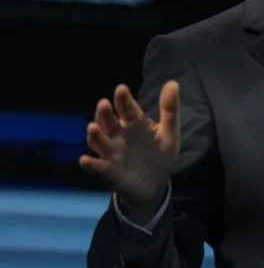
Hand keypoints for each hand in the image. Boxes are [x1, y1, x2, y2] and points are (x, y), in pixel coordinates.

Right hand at [80, 82, 181, 206]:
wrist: (155, 185)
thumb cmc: (160, 155)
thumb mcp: (169, 133)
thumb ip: (170, 110)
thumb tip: (173, 83)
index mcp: (135, 124)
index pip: (127, 109)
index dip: (123, 100)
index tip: (121, 89)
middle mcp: (119, 135)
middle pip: (108, 122)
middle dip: (105, 113)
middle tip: (104, 103)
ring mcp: (111, 152)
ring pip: (98, 141)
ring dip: (94, 135)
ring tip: (93, 127)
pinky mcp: (108, 171)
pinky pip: (96, 167)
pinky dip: (90, 164)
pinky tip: (85, 160)